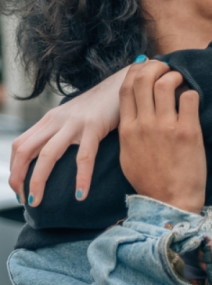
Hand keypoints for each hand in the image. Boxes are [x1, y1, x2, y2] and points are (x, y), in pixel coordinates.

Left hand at [10, 66, 127, 205]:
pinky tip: (80, 194)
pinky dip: (81, 177)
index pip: (20, 145)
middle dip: (18, 177)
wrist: (124, 83)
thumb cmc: (102, 105)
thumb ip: (62, 132)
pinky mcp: (94, 126)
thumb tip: (53, 157)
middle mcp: (57, 120)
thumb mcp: (74, 117)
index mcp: (50, 120)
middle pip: (25, 150)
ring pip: (47, 154)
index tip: (20, 188)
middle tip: (23, 200)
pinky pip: (84, 156)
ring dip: (38, 181)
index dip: (14, 169)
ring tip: (37, 202)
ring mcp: (74, 123)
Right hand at [119, 60, 206, 213]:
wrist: (170, 202)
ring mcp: (165, 127)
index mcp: (127, 129)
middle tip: (168, 68)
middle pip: (143, 79)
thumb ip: (130, 131)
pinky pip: (190, 97)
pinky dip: (192, 92)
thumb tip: (135, 111)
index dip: (137, 71)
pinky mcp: (187, 132)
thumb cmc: (151, 181)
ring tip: (182, 81)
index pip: (126, 88)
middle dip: (156, 67)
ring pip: (165, 84)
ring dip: (175, 76)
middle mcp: (144, 125)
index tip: (148, 68)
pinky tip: (193, 99)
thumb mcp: (129, 154)